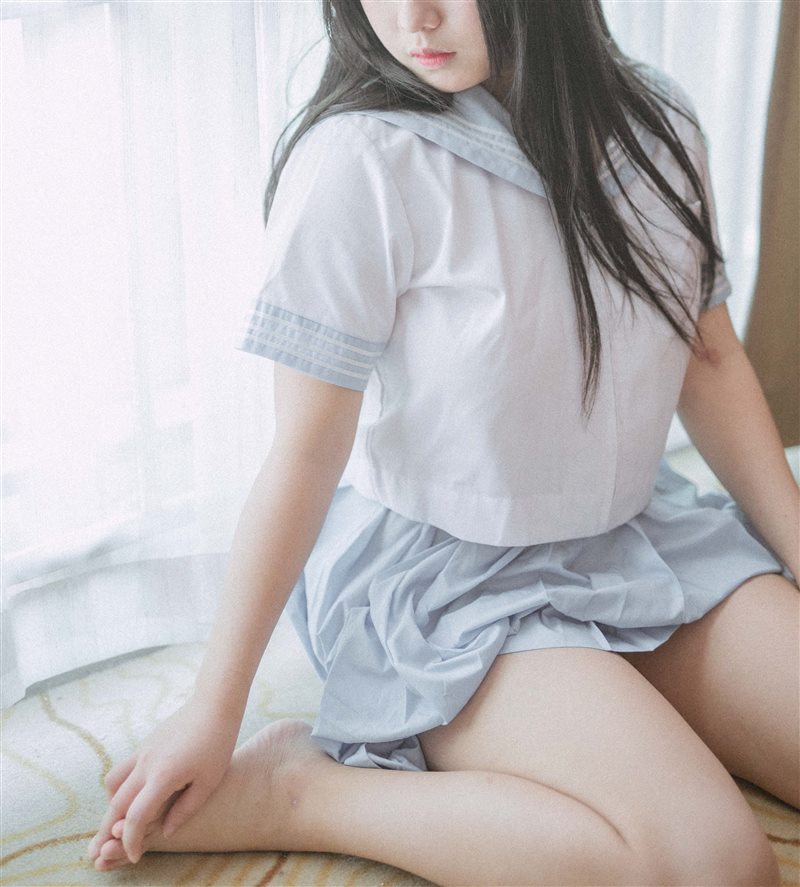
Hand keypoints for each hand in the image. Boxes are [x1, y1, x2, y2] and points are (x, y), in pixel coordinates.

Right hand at [87, 694, 238, 865]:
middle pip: (116, 804)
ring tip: (120, 820)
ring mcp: (142, 752)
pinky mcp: (144, 744)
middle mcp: (146, 764)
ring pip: (113, 784)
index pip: (136, 818)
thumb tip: (165, 831)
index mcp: (163, 777)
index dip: (132, 841)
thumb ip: (185, 809)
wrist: (214, 704)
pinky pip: (122, 769)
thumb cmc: (217, 742)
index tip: (135, 856)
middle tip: (107, 850)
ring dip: (112, 805)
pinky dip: (119, 787)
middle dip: (110, 830)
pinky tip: (133, 794)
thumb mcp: (209, 781)